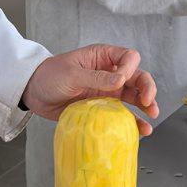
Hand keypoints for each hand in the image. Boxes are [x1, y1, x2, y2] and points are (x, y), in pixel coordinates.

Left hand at [21, 45, 158, 133]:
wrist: (33, 93)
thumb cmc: (50, 75)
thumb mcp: (71, 73)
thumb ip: (96, 77)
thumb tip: (121, 80)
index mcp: (103, 57)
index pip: (128, 57)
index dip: (130, 68)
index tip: (123, 80)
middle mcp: (109, 74)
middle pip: (137, 77)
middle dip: (146, 88)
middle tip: (148, 102)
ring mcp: (107, 92)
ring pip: (134, 97)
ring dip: (145, 105)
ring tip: (152, 116)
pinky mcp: (102, 109)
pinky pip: (122, 114)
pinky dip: (133, 121)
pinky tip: (141, 129)